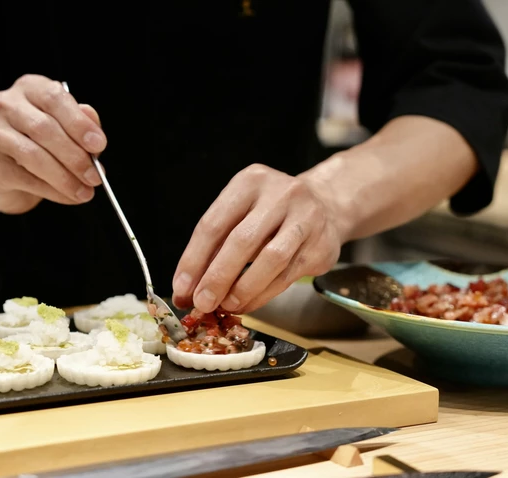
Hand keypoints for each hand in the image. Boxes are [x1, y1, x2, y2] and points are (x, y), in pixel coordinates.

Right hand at [0, 74, 106, 213]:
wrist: (3, 170)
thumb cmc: (39, 144)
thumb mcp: (66, 129)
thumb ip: (82, 127)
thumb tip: (96, 137)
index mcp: (30, 88)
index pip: (54, 98)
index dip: (79, 123)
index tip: (99, 145)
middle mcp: (6, 104)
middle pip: (44, 128)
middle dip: (75, 156)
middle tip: (95, 176)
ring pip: (33, 155)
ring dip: (64, 178)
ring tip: (84, 192)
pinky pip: (24, 178)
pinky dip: (52, 190)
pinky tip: (67, 197)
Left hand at [172, 164, 342, 313]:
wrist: (326, 205)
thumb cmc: (271, 213)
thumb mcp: (242, 213)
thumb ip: (216, 245)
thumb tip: (188, 288)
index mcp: (250, 182)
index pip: (214, 224)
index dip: (194, 260)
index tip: (181, 288)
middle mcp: (280, 194)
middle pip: (242, 240)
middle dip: (217, 277)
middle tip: (202, 302)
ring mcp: (305, 217)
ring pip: (270, 259)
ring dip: (243, 288)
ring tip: (226, 305)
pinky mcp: (321, 244)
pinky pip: (287, 275)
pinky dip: (263, 294)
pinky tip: (248, 303)